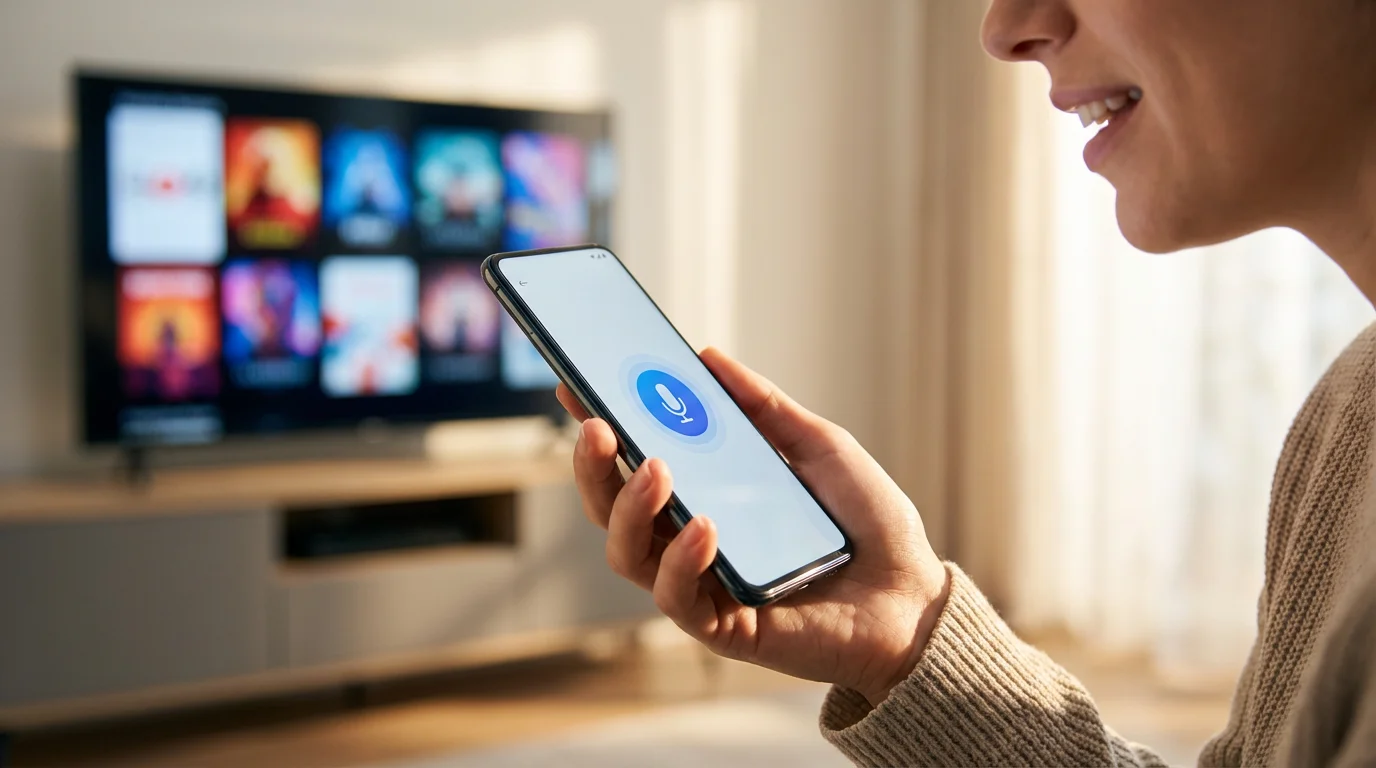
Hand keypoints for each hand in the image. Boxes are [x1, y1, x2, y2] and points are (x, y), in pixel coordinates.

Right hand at [558, 347, 950, 706]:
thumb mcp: (819, 447)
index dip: (598, 428)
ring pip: (629, 554)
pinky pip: (678, 599)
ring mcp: (704, 586)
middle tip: (598, 425)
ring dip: (631, 507)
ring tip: (657, 466)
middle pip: (613, 509)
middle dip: (594, 466)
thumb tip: (706, 357)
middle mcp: (690, 543)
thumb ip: (764, 408)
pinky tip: (705, 527)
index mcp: (705, 497)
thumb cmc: (868, 524)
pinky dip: (682, 560)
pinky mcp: (725, 629)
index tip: (573, 384)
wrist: (916, 597)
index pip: (633, 462)